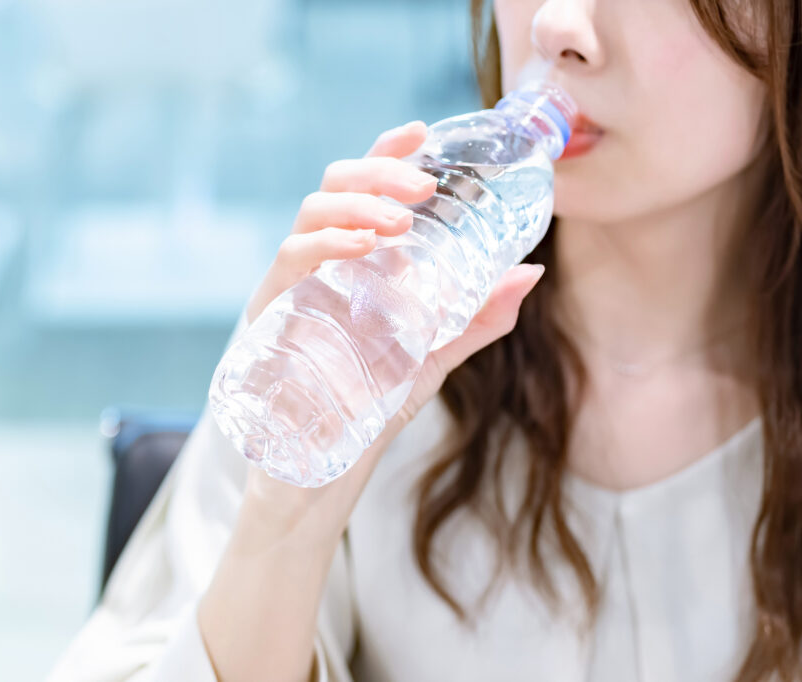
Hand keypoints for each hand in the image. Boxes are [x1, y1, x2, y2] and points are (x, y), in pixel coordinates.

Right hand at [238, 120, 545, 544]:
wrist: (319, 474)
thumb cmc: (369, 409)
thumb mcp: (432, 357)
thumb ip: (477, 317)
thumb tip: (531, 271)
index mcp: (351, 264)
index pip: (361, 192)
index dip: (385, 156)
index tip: (419, 133)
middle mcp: (317, 266)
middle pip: (333, 190)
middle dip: (375, 175)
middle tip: (422, 186)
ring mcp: (291, 288)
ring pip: (309, 215)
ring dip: (355, 206)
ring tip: (400, 220)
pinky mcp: (270, 316)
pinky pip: (289, 263)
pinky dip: (325, 245)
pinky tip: (363, 247)